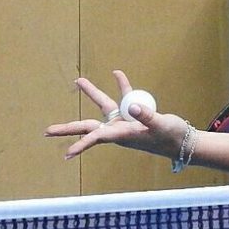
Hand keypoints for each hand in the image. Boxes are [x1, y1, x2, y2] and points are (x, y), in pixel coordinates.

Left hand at [44, 70, 188, 161]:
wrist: (181, 141)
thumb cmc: (171, 137)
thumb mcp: (161, 125)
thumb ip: (146, 115)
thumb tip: (130, 105)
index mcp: (122, 135)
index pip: (97, 138)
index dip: (81, 144)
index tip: (66, 154)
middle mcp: (118, 130)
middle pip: (88, 126)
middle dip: (68, 128)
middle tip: (46, 131)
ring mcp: (124, 121)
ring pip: (103, 107)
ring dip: (92, 92)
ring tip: (78, 81)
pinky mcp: (133, 114)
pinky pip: (124, 98)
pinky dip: (122, 86)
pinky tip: (117, 73)